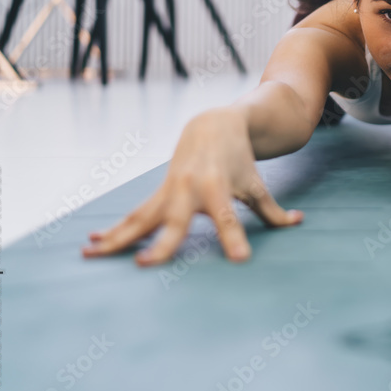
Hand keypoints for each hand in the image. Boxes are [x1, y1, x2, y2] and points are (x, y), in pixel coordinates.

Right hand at [81, 109, 302, 265]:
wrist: (213, 125)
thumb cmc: (240, 160)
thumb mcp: (257, 184)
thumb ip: (273, 209)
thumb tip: (299, 222)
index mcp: (219, 189)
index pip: (229, 219)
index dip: (235, 238)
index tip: (240, 259)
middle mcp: (191, 191)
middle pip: (175, 222)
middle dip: (163, 243)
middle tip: (148, 264)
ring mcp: (169, 192)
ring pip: (141, 219)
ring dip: (117, 237)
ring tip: (91, 254)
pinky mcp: (158, 194)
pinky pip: (135, 216)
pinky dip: (115, 229)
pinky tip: (93, 243)